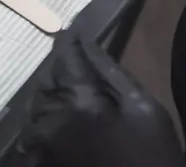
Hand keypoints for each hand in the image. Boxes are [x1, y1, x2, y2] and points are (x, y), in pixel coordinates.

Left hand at [14, 31, 185, 166]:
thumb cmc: (152, 157)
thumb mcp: (145, 110)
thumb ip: (111, 73)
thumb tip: (87, 42)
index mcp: (79, 99)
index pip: (65, 56)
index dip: (70, 41)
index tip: (75, 32)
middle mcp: (50, 118)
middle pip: (47, 79)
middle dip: (60, 69)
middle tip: (76, 62)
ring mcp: (40, 143)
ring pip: (37, 104)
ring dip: (52, 94)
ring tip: (73, 95)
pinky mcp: (39, 161)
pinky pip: (33, 132)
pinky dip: (45, 121)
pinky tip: (65, 123)